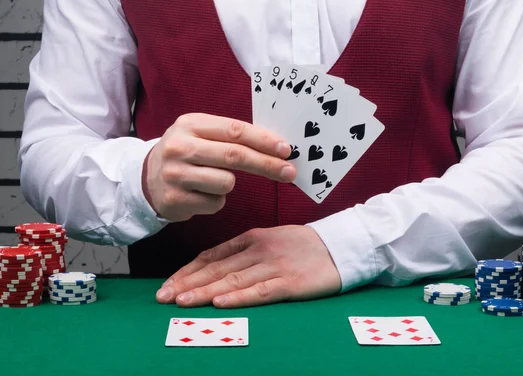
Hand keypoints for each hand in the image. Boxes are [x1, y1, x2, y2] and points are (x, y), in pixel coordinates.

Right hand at [143, 113, 295, 220]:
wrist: (145, 179)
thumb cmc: (186, 154)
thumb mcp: (200, 134)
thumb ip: (231, 136)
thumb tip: (276, 146)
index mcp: (190, 124)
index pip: (235, 130)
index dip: (264, 140)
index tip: (286, 150)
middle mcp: (180, 147)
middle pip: (235, 156)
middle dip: (267, 164)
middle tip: (289, 172)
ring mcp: (175, 174)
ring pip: (227, 182)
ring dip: (229, 184)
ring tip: (212, 180)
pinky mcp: (175, 199)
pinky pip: (216, 203)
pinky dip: (216, 200)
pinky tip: (200, 193)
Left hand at [155, 226, 341, 307]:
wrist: (339, 246)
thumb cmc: (302, 246)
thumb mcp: (269, 239)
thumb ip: (242, 250)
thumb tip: (211, 264)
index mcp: (251, 238)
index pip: (212, 256)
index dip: (187, 271)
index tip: (168, 284)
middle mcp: (258, 251)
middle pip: (216, 269)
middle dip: (187, 283)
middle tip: (162, 296)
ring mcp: (274, 267)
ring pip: (232, 280)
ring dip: (204, 291)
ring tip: (180, 301)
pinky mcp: (290, 283)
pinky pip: (260, 291)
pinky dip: (238, 297)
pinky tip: (220, 303)